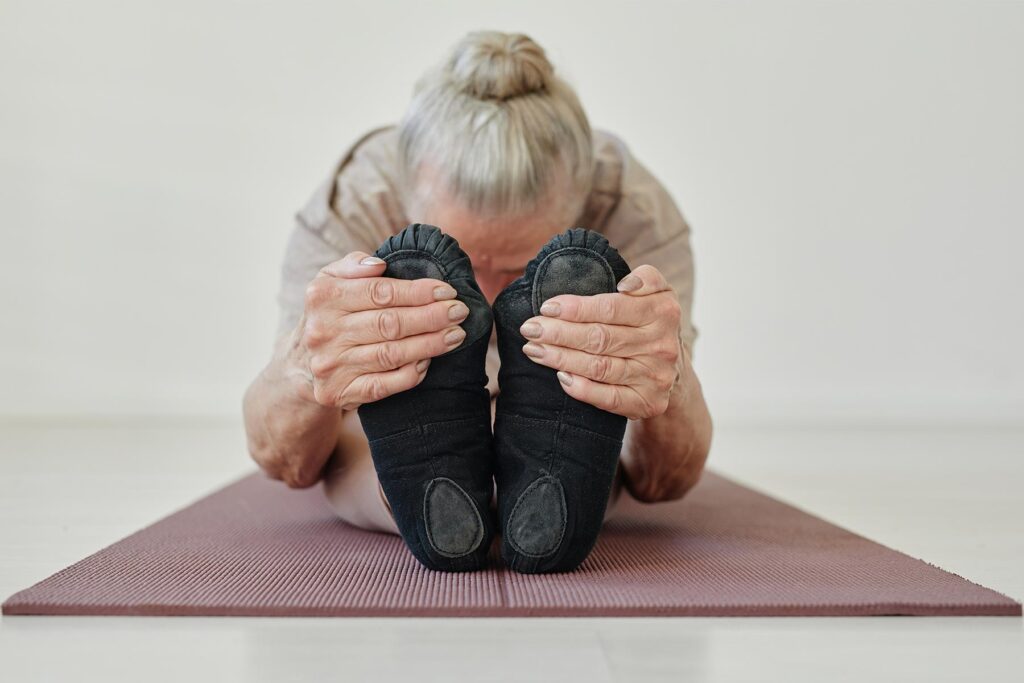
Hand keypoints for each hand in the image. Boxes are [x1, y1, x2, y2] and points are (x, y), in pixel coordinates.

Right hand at [292, 250, 469, 409]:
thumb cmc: (330, 314)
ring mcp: (331, 365)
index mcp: (323, 297)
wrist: (300, 366)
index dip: (418, 292)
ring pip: (390, 354)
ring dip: (429, 345)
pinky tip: (428, 362)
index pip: (380, 293)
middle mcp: (323, 332)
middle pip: (389, 324)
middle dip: (431, 317)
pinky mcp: (339, 393)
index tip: (448, 291)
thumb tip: (379, 264)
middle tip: (460, 312)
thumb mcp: (330, 281)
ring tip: (455, 336)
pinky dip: (410, 373)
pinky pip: (384, 385)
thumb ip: (353, 265)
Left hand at [517, 264, 682, 419]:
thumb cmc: (649, 322)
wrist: (672, 370)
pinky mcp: (648, 402)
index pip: (611, 308)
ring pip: (600, 367)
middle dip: (559, 333)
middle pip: (601, 338)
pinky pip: (609, 398)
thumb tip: (625, 285)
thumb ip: (645, 279)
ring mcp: (655, 376)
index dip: (576, 308)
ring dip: (561, 358)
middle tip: (529, 329)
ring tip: (534, 349)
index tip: (546, 308)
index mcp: (663, 311)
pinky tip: (561, 378)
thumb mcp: (658, 293)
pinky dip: (582, 389)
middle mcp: (661, 345)